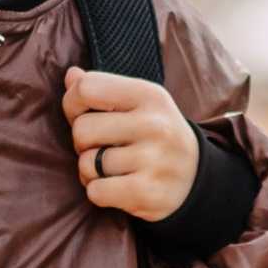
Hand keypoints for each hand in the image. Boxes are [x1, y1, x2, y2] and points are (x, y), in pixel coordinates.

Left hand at [64, 64, 198, 222]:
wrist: (196, 178)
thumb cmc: (156, 136)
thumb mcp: (140, 104)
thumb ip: (104, 90)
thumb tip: (70, 75)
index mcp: (149, 95)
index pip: (87, 88)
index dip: (72, 104)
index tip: (84, 116)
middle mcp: (153, 124)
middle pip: (81, 129)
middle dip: (82, 143)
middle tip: (103, 147)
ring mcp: (152, 159)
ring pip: (86, 163)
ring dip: (90, 171)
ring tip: (112, 169)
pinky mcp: (146, 192)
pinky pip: (95, 191)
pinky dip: (98, 192)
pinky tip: (116, 187)